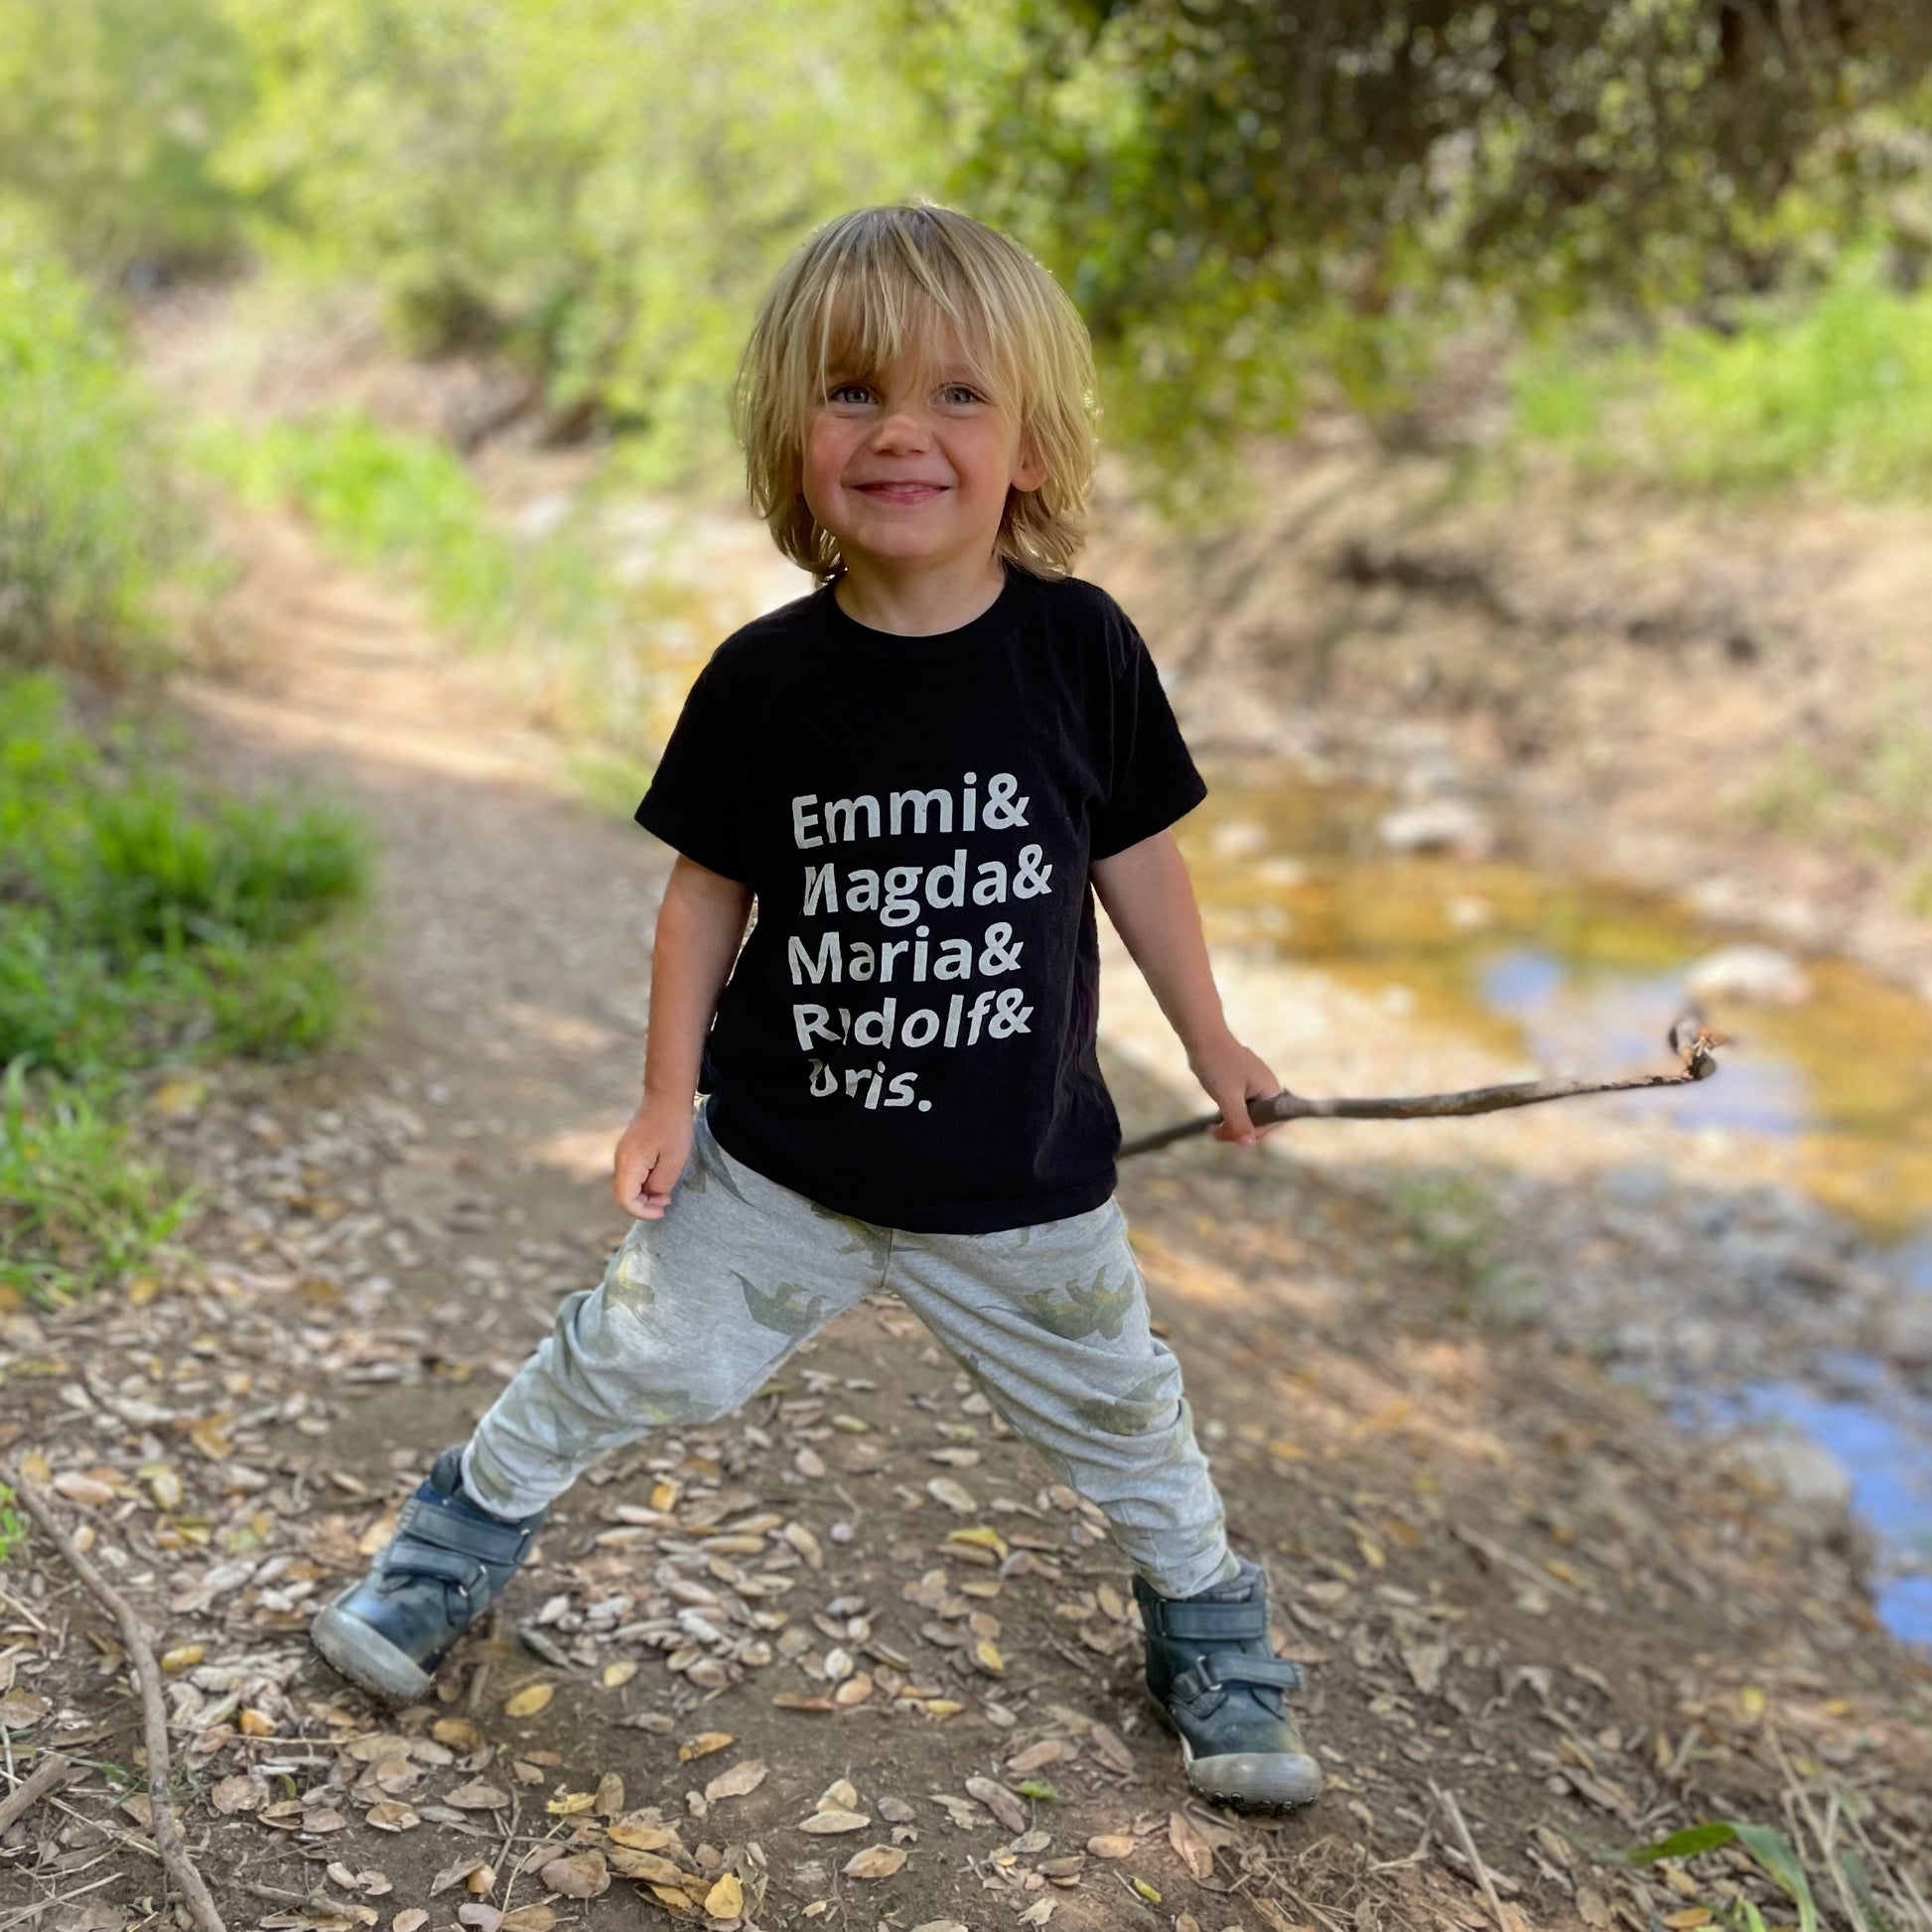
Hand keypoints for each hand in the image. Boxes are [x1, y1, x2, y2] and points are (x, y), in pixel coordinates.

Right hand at [612, 1097, 694, 1219]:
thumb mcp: (674, 1160)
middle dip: (645, 1205)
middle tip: (668, 1202)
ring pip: (628, 1186)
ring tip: (667, 1192)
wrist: (667, 1097)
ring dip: (646, 1194)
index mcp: (628, 1165)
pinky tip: (662, 1178)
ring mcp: (623, 1155)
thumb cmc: (673, 1127)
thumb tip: (652, 1195)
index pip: (626, 1201)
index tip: (663, 1211)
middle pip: (624, 1195)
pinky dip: (645, 1183)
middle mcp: (620, 1161)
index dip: (643, 1212)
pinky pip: (633, 1175)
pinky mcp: (629, 1150)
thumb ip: (661, 1184)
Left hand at [1187, 1034, 1288, 1146]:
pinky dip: (1229, 1113)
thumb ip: (1239, 1121)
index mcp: (1270, 1090)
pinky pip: (1241, 1105)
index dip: (1254, 1133)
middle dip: (1239, 1130)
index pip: (1272, 1123)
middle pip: (1259, 1121)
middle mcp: (1267, 1087)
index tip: (1234, 1136)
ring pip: (1248, 1114)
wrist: (1202, 1037)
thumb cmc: (1217, 1064)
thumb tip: (1248, 1143)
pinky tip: (1215, 1118)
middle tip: (1215, 1133)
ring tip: (1212, 1128)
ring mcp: (1254, 1084)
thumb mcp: (1228, 1097)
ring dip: (1231, 1123)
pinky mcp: (1242, 1082)